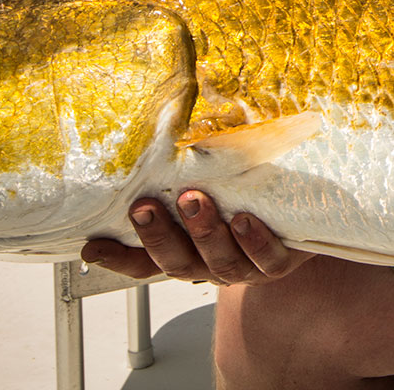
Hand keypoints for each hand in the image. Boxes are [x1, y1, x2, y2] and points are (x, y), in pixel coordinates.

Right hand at [81, 191, 311, 285]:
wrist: (300, 214)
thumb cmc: (243, 195)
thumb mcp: (209, 182)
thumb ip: (181, 170)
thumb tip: (154, 126)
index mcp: (186, 251)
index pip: (144, 261)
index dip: (118, 257)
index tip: (92, 245)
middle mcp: (209, 264)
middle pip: (177, 263)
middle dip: (160, 235)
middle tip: (145, 206)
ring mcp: (244, 267)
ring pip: (220, 262)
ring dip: (204, 232)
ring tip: (195, 201)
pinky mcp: (279, 263)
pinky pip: (266, 260)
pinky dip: (254, 242)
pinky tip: (244, 220)